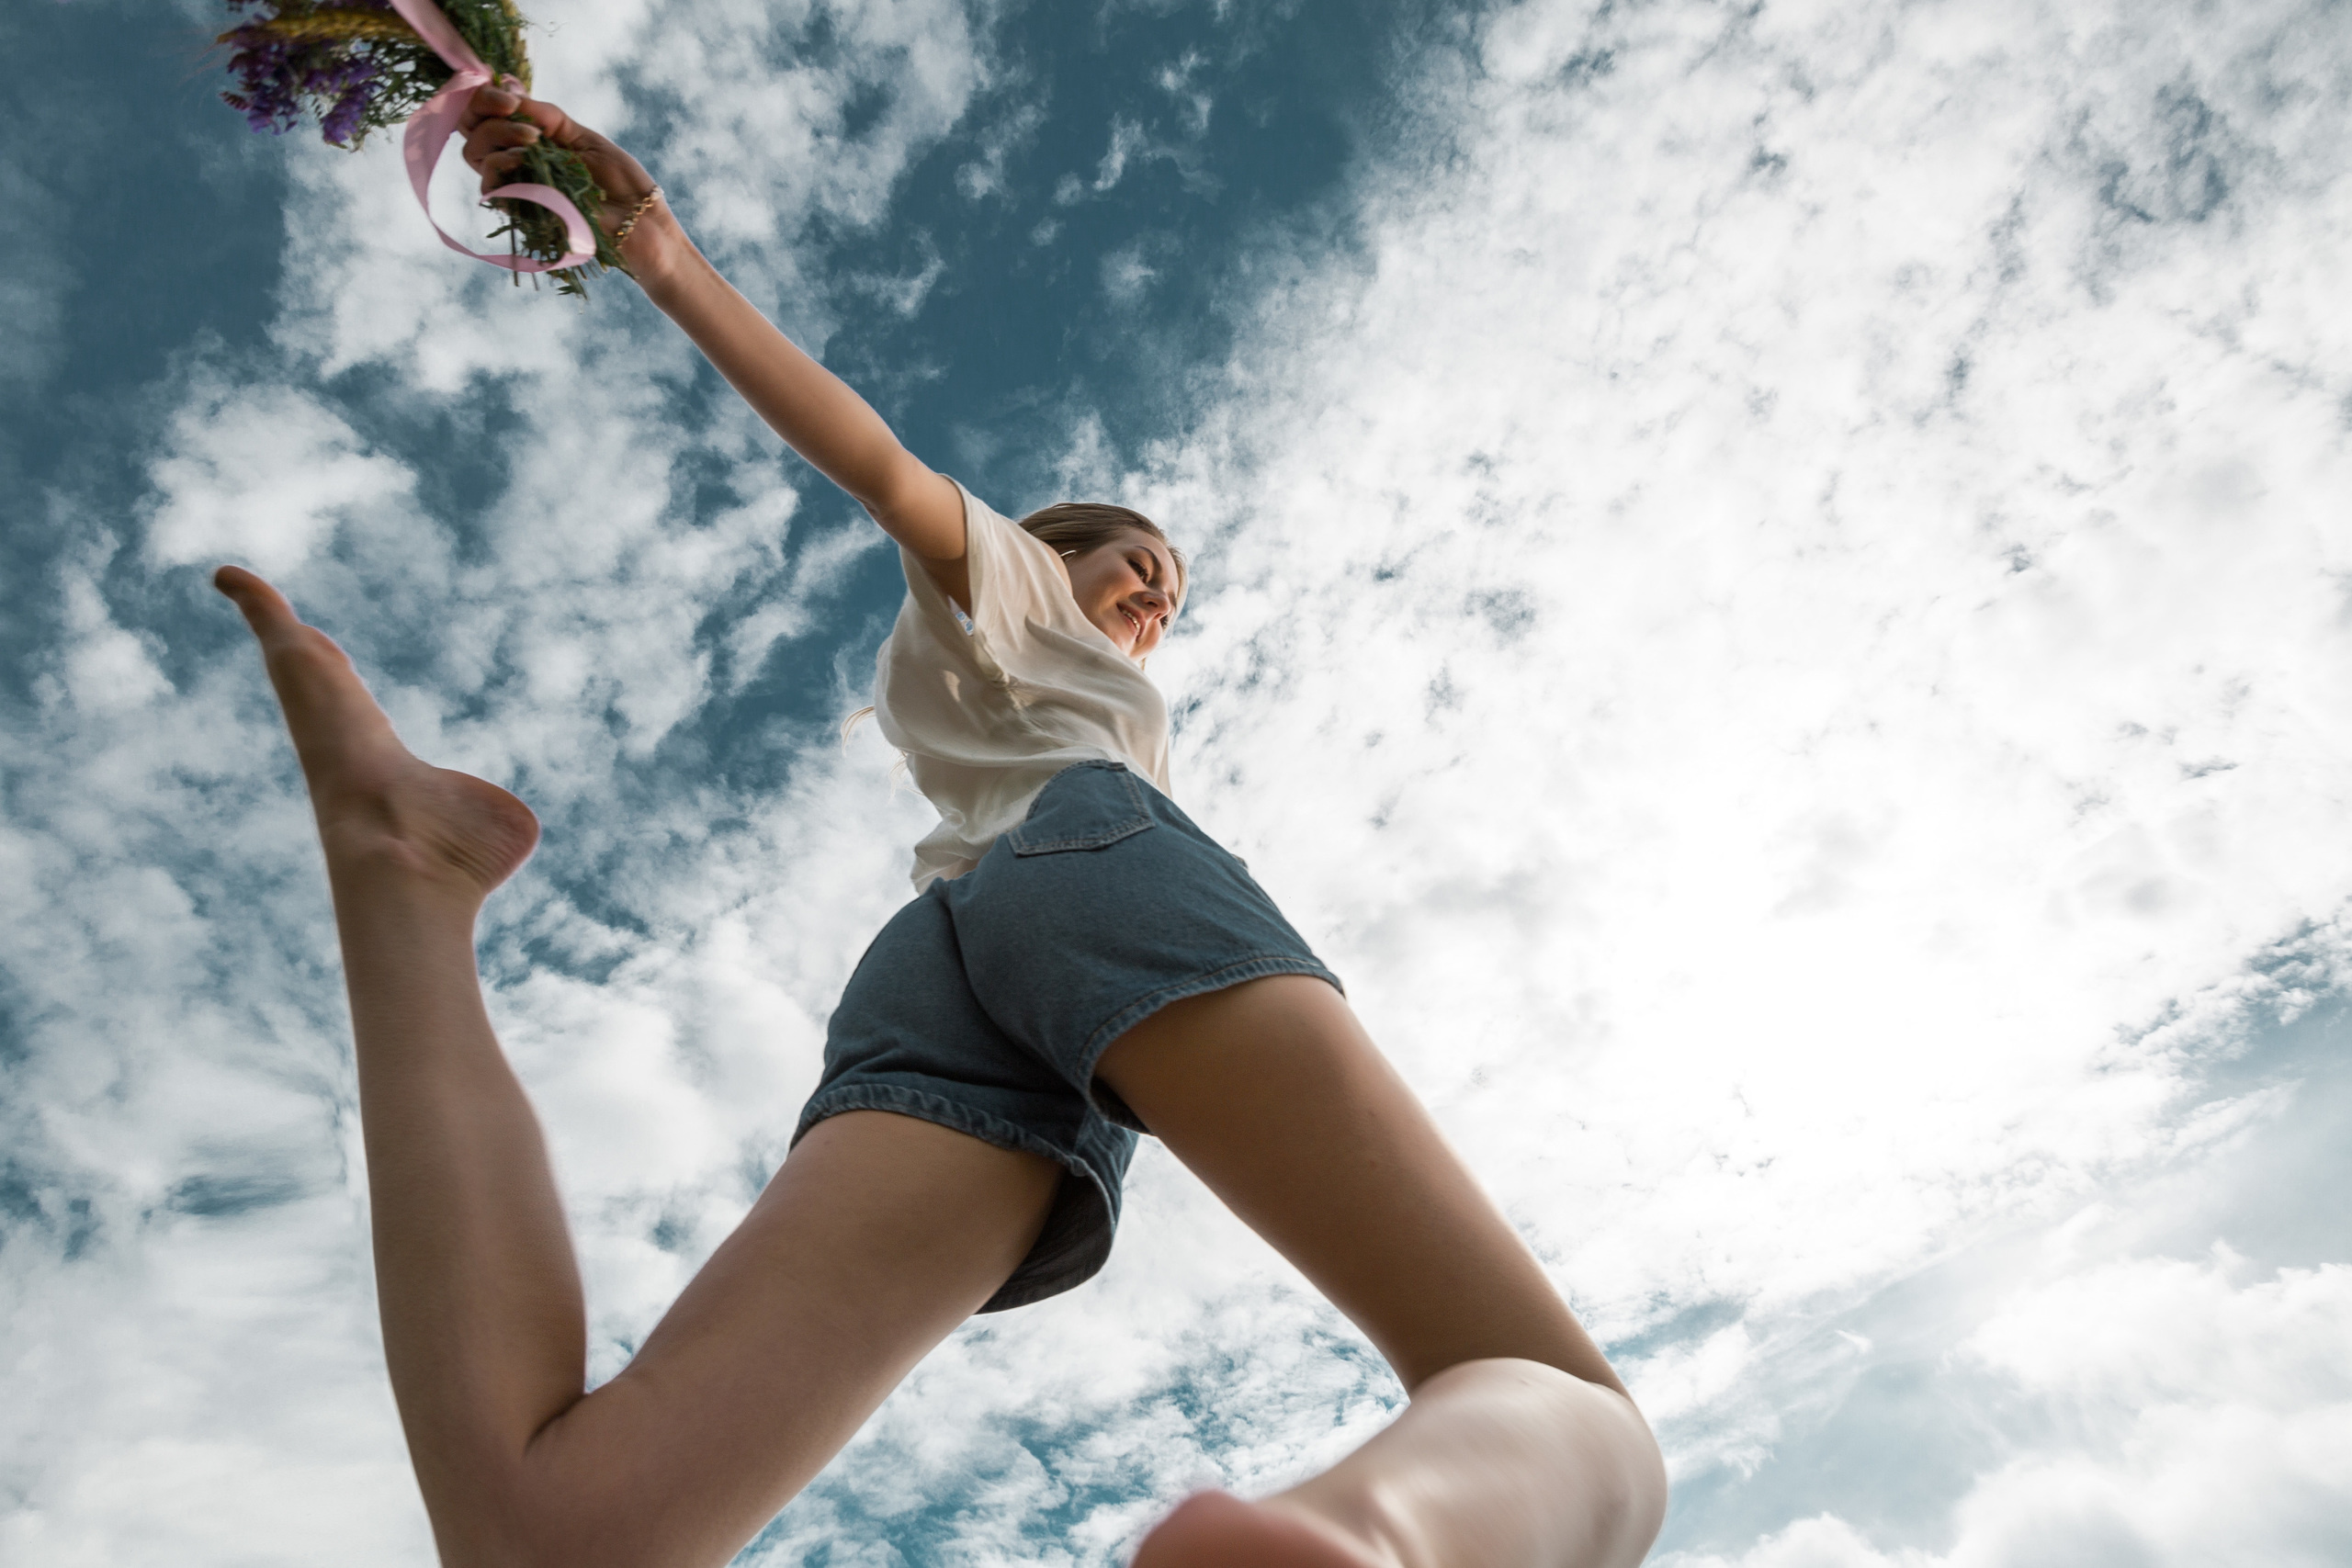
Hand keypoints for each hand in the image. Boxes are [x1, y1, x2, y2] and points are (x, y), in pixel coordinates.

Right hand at [457, 82, 687, 281]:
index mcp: (530, 141)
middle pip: (470, 129)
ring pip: (473, 154)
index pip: (485, 114)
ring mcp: (516, 187)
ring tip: (533, 137)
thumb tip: (507, 84)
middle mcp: (516, 162)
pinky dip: (500, 163)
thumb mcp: (583, 137)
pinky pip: (490, 185)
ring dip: (497, 133)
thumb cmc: (621, 183)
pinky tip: (526, 158)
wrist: (640, 223)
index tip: (506, 87)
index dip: (484, 95)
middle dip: (484, 108)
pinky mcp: (521, 211)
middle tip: (513, 107)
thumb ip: (545, 115)